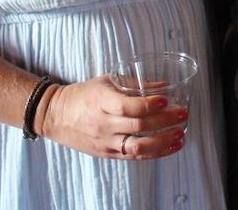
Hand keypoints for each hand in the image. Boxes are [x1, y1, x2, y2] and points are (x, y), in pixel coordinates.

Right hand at [39, 75, 186, 160]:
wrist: (55, 116)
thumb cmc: (82, 94)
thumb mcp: (105, 81)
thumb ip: (134, 84)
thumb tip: (164, 85)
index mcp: (100, 101)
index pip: (127, 107)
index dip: (149, 105)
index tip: (166, 99)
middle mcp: (103, 124)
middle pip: (138, 126)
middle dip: (164, 121)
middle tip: (182, 114)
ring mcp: (105, 142)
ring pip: (138, 146)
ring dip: (163, 141)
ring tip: (180, 134)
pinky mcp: (107, 154)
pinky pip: (134, 156)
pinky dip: (155, 152)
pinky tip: (170, 146)